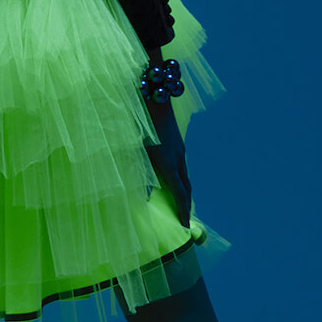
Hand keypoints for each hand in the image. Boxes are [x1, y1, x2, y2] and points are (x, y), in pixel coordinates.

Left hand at [143, 99, 191, 228]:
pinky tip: (171, 178)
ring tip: (178, 203)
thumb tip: (143, 197)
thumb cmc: (139, 122)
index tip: (184, 228)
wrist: (154, 93)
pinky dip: (179, 177)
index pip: (180, 195)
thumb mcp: (134, 150)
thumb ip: (138, 176)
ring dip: (183, 191)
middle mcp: (178, 158)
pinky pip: (181, 165)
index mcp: (167, 163)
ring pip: (185, 175)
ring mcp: (179, 149)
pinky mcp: (177, 141)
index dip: (182, 213)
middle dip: (186, 205)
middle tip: (183, 220)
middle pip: (187, 187)